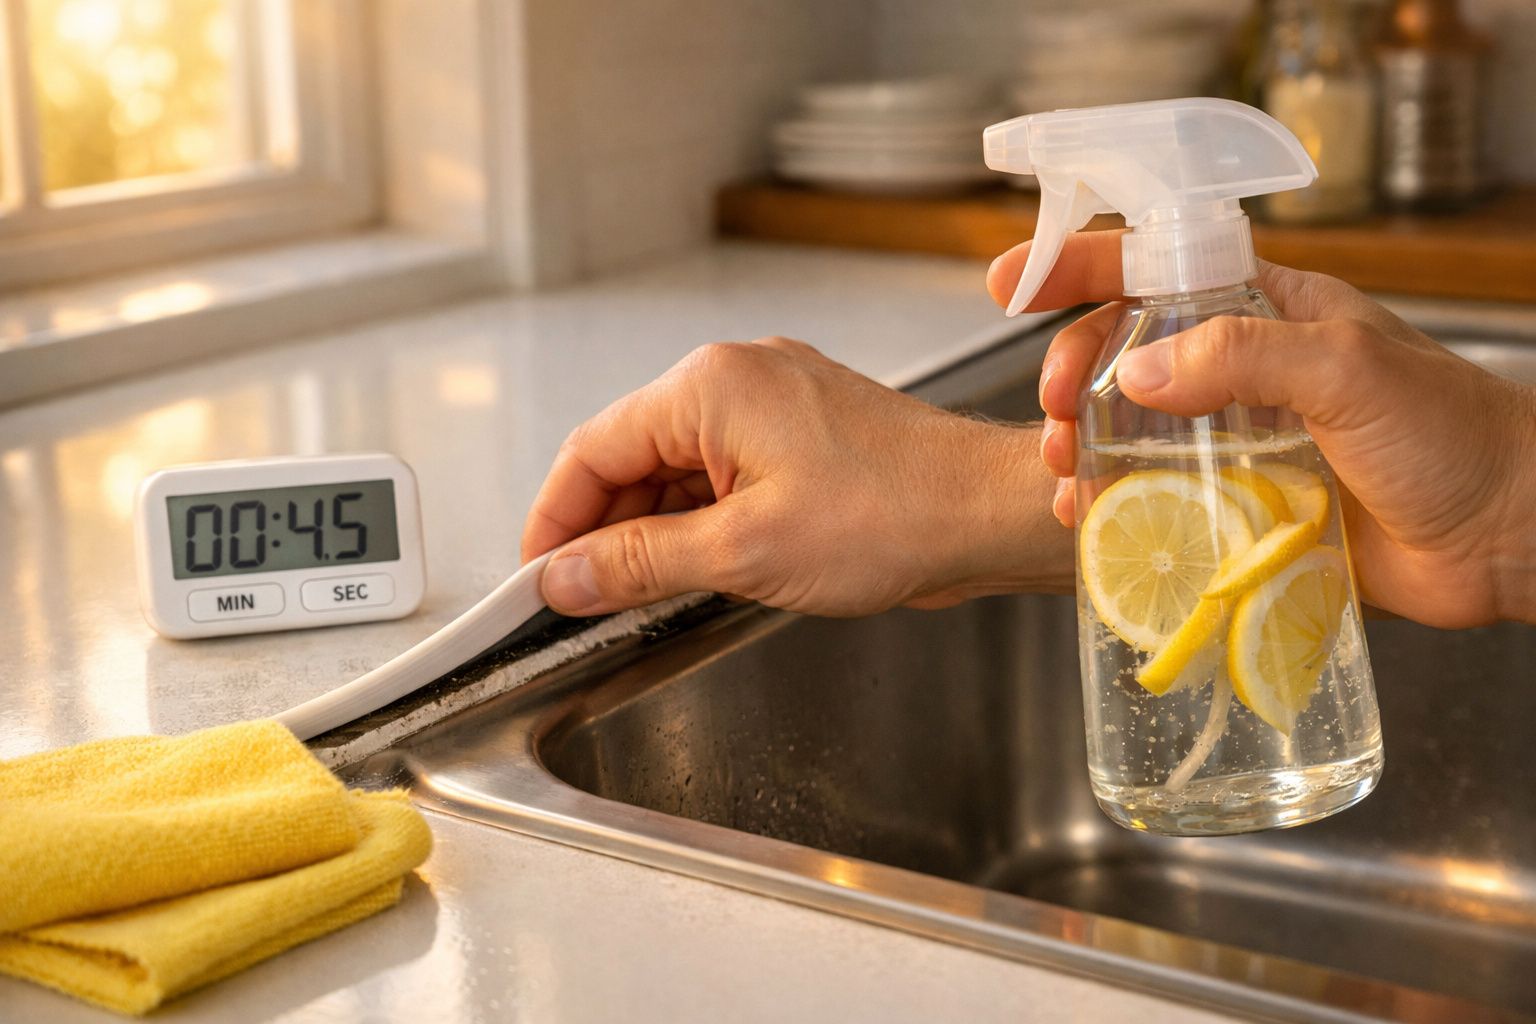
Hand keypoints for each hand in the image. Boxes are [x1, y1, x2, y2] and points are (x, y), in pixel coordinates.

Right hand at [521, 338, 1070, 615]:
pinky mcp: (800, 436)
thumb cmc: (891, 516)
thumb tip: (565, 575)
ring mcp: (772, 405)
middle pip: (633, 457)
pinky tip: (690, 571)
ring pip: (678, 471)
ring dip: (653, 533)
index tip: (536, 578)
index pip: (594, 449)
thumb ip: (639, 562)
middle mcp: (736, 380)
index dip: (554, 519)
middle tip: (582, 601)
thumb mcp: (743, 552)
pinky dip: (699, 524)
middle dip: (604, 532)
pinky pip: (723, 476)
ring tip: (635, 599)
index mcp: (710, 386)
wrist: (984, 514)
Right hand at [989, 230, 1535, 627]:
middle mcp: (1244, 372)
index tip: (1010, 283)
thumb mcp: (1347, 367)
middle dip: (1068, 371)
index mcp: (1269, 311)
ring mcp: (1238, 442)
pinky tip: (1089, 522)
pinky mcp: (1242, 510)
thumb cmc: (1451, 433)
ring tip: (1058, 469)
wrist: (1504, 536)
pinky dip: (1114, 510)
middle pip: (1125, 353)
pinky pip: (1159, 502)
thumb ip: (1243, 356)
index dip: (1078, 267)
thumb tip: (1134, 370)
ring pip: (1131, 432)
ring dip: (1080, 445)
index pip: (1157, 268)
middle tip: (1049, 407)